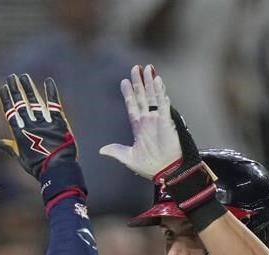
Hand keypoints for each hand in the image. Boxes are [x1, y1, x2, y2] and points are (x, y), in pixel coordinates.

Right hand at [0, 74, 77, 181]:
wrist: (56, 170)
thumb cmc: (38, 167)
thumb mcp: (21, 159)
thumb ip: (11, 148)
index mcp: (20, 135)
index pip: (10, 113)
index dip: (6, 99)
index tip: (3, 88)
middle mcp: (30, 126)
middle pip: (20, 104)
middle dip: (15, 89)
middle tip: (11, 77)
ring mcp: (44, 123)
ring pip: (34, 101)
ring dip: (28, 88)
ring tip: (24, 76)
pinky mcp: (58, 122)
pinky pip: (53, 104)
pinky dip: (51, 92)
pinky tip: (49, 81)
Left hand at [102, 64, 220, 224]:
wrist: (165, 171)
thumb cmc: (149, 166)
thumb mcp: (128, 158)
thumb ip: (116, 151)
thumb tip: (101, 150)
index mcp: (138, 127)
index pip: (132, 106)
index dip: (128, 94)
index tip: (123, 82)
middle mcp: (148, 120)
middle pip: (142, 96)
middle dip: (138, 82)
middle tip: (135, 68)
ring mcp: (157, 119)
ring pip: (153, 96)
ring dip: (149, 82)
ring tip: (147, 68)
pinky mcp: (167, 121)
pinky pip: (163, 103)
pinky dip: (161, 92)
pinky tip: (158, 80)